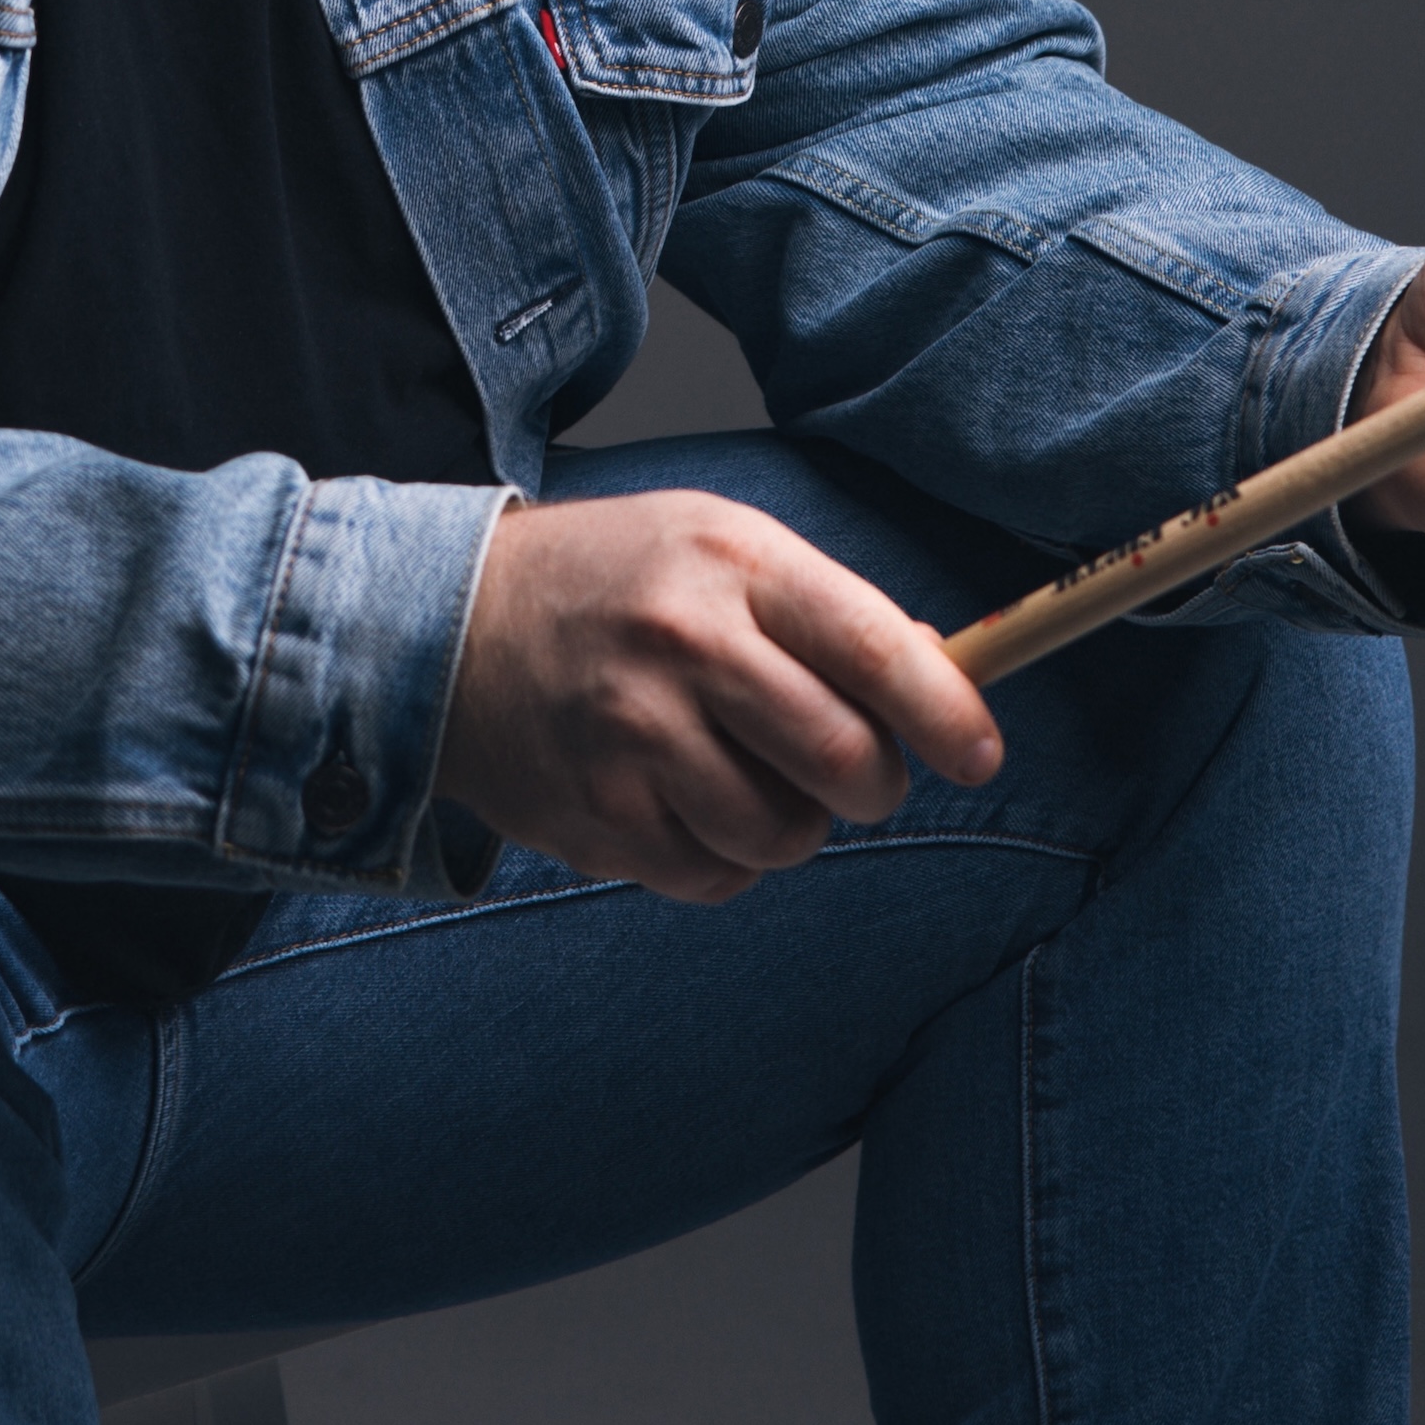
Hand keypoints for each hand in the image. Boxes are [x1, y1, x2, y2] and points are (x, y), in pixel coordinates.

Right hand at [433, 488, 1006, 903]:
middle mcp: (685, 646)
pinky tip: (683, 801)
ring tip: (741, 773)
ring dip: (791, 824)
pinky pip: (717, 877)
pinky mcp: (597, 815)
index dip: (948, 715)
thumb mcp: (718, 547)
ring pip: (786, 835)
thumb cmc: (613, 585)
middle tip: (850, 772)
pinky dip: (723, 857)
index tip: (979, 755)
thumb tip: (943, 681)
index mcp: (733, 564)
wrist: (445, 629)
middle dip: (871, 785)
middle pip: (845, 762)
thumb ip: (826, 611)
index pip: (877, 648)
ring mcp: (635, 737)